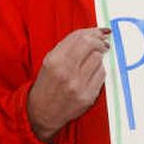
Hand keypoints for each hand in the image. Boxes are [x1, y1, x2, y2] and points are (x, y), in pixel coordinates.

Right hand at [27, 28, 109, 142]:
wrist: (42, 112)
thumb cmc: (48, 82)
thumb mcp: (51, 59)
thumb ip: (71, 44)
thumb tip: (98, 32)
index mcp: (55, 61)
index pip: (80, 38)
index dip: (93, 32)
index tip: (100, 32)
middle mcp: (67, 73)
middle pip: (92, 46)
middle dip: (99, 42)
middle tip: (102, 44)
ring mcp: (79, 86)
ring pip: (99, 60)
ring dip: (97, 58)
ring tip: (89, 64)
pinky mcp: (88, 97)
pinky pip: (102, 75)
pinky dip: (98, 72)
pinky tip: (90, 75)